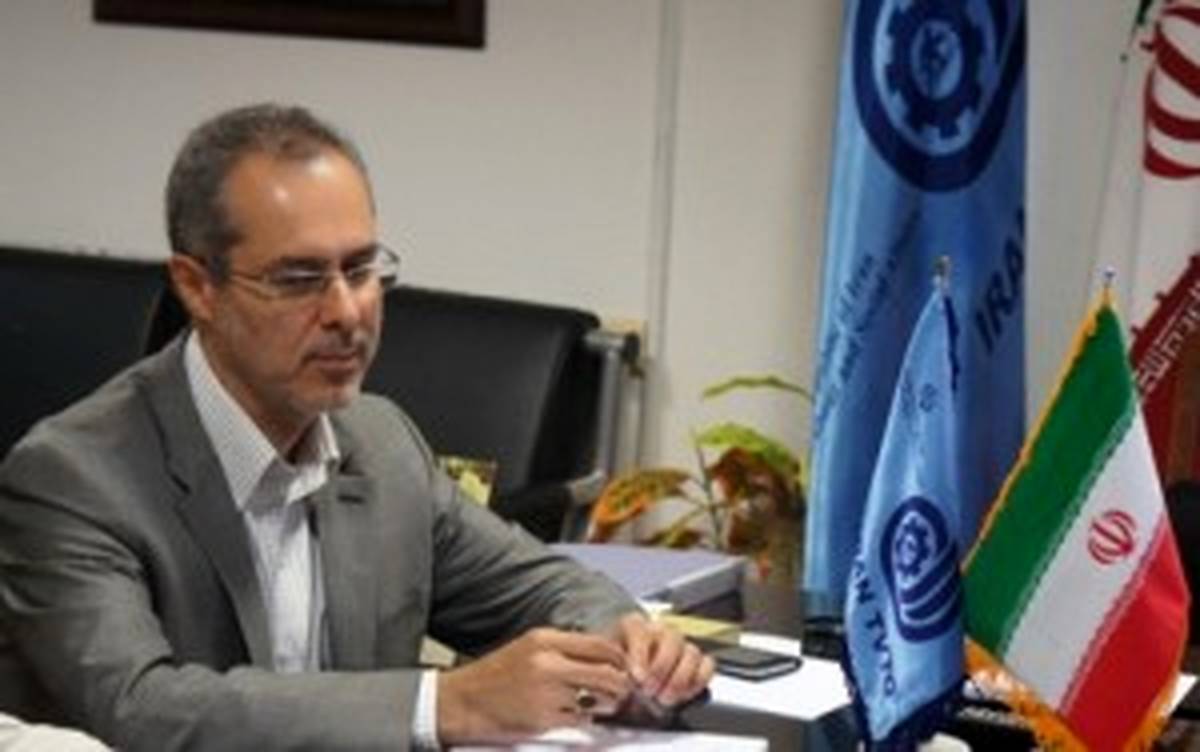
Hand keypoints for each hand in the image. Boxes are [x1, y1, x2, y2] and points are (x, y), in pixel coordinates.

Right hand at [436, 627, 631, 743]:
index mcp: (545, 640)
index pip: (599, 644)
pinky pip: (579, 718)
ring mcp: (546, 691)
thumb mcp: (529, 647)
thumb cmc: (495, 675)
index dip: (618, 657)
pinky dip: (584, 718)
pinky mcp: (543, 718)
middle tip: (623, 689)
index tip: (625, 665)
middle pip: (605, 671)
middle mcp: (547, 663)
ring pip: (596, 697)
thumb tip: (601, 655)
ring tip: (605, 704)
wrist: (463, 701)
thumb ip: (562, 649)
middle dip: (621, 683)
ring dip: (607, 703)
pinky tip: (577, 715)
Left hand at [614, 613, 714, 707]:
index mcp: (634, 625)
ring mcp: (681, 644)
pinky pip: (708, 665)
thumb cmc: (615, 669)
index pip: (641, 630)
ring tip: (664, 697)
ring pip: (692, 652)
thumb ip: (612, 666)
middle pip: (672, 639)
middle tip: (650, 690)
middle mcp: (660, 630)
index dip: (640, 654)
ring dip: (679, 679)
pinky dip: (698, 681)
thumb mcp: (606, 664)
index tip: (638, 676)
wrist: (624, 680)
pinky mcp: (697, 661)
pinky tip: (682, 694)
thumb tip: (620, 677)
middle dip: (661, 669)